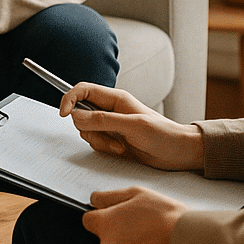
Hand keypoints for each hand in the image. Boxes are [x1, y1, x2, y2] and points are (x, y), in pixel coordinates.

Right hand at [61, 83, 204, 171]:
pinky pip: (96, 142)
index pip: (83, 90)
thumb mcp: (133, 126)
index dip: (70, 99)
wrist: (179, 153)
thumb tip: (76, 116)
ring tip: (120, 146)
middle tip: (107, 137)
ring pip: (87, 130)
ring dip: (99, 141)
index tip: (64, 114)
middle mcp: (111, 110)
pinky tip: (121, 150)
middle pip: (81, 113)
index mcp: (116, 99)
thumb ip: (103, 120)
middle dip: (89, 129)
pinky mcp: (113, 139)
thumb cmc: (164, 135)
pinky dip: (104, 149)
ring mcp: (111, 125)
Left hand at [82, 187, 185, 243]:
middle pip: (103, 233)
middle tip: (135, 214)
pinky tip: (151, 238)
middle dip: (115, 224)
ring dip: (127, 236)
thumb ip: (109, 196)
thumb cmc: (163, 215)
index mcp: (106, 225)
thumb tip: (95, 199)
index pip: (87, 220)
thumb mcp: (134, 193)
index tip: (109, 209)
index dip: (98, 212)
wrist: (187, 240)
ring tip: (147, 226)